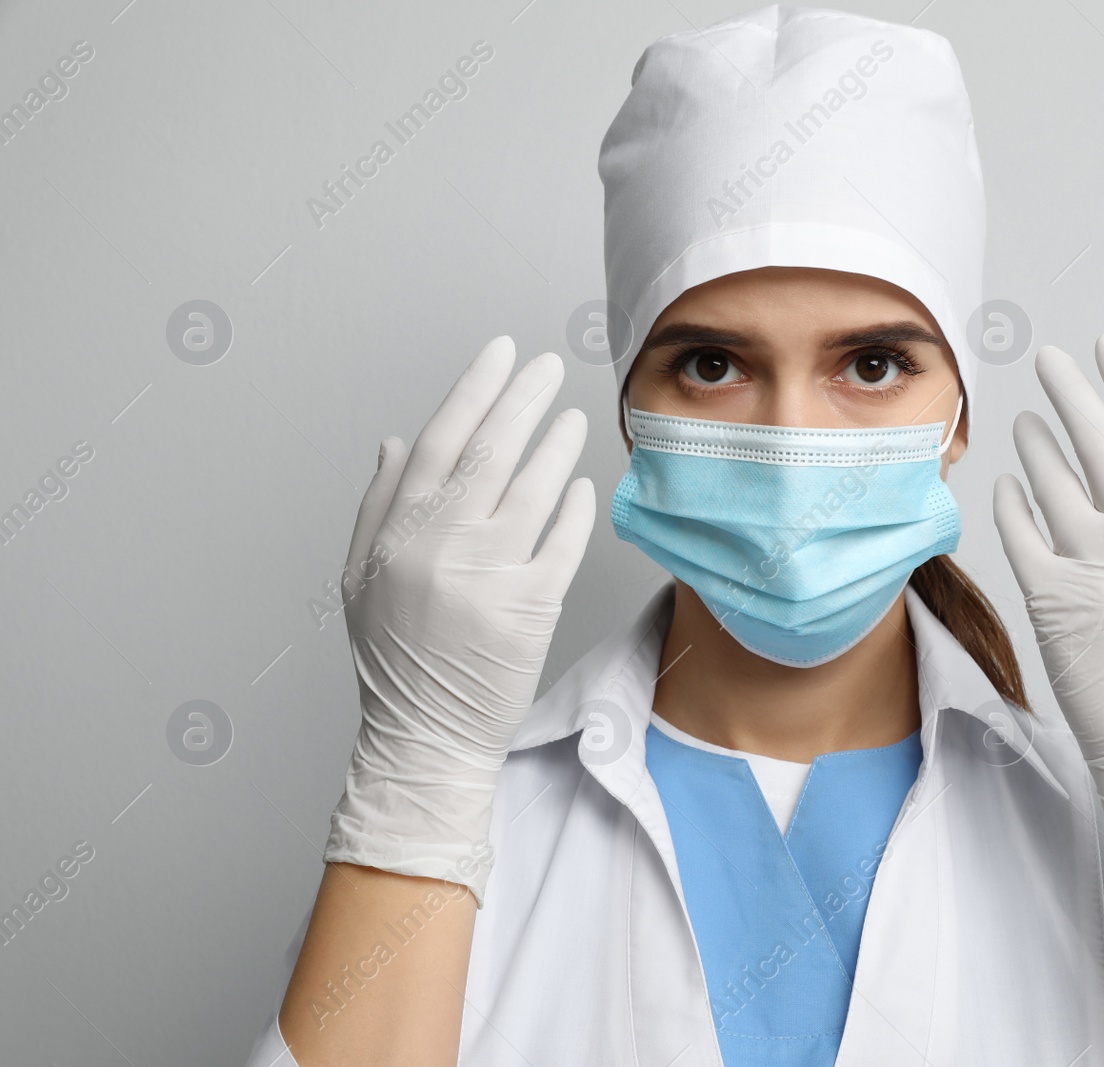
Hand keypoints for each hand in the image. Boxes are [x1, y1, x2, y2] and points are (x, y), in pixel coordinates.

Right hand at [323, 336, 594, 904]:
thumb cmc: (395, 658)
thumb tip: (397, 439)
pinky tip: (582, 483)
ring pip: (533, 488)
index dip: (472, 390)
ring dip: (556, 443)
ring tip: (570, 415)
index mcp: (398, 533)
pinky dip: (575, 507)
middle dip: (521, 398)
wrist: (424, 735)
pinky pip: (563, 541)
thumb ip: (379, 504)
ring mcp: (489, 575)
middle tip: (545, 366)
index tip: (499, 353)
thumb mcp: (362, 576)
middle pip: (490, 451)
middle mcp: (443, 546)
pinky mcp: (532, 608)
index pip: (438, 440)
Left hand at [993, 334, 1103, 940]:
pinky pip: (1019, 530)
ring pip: (1051, 479)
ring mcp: (1089, 563)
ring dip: (1035, 440)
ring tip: (1024, 419)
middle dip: (1071, 389)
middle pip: (1097, 440)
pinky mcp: (1047, 595)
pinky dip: (1010, 499)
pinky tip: (1006, 482)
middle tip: (1049, 358)